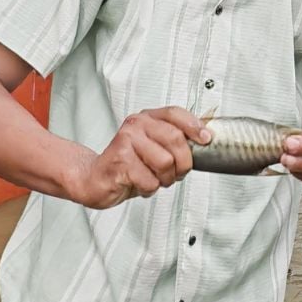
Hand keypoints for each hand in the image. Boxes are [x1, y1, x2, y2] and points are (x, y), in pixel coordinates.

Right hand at [68, 107, 209, 209]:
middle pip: (176, 139)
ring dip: (164, 179)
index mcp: (146, 118)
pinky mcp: (120, 161)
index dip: (194, 125)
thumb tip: (203, 141)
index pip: (175, 113)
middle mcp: (136, 126)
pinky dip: (148, 188)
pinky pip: (150, 181)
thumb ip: (173, 141)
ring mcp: (126, 141)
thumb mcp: (152, 147)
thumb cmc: (127, 164)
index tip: (205, 138)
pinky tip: (138, 183)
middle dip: (182, 163)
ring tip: (153, 178)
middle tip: (175, 172)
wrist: (96, 178)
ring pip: (165, 162)